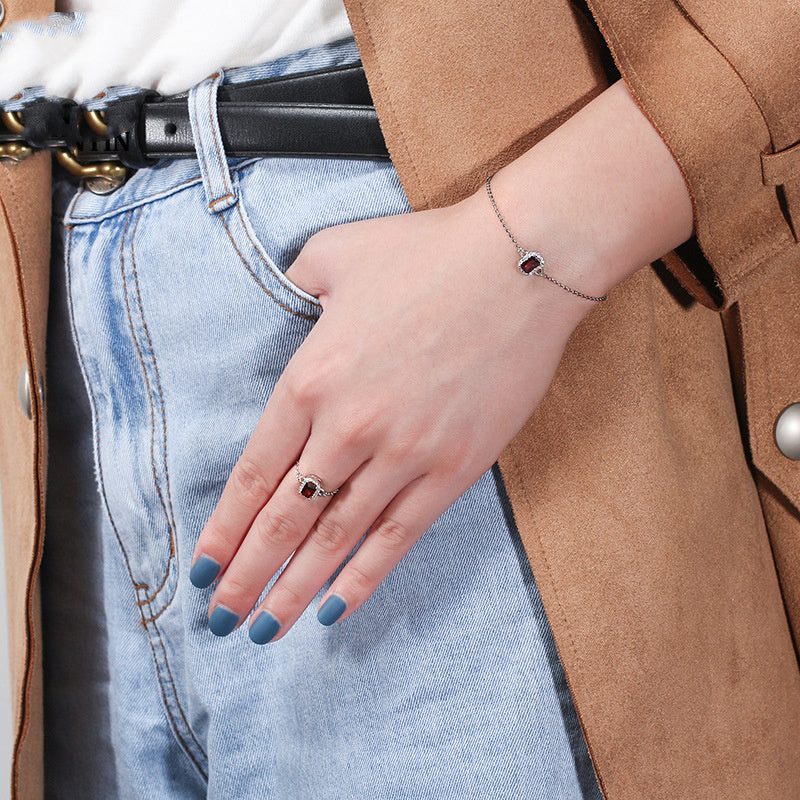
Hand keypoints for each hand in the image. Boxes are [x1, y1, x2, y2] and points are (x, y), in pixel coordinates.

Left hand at [189, 77, 693, 641]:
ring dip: (296, 588)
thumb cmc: (427, 255)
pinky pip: (400, 536)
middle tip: (221, 618)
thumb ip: (295, 284)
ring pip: (337, 539)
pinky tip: (339, 607)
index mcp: (310, 379)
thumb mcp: (335, 253)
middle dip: (248, 574)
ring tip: (266, 629)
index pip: (254, 473)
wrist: (518, 265)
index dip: (225, 527)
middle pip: (285, 518)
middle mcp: (348, 426)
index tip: (204, 566)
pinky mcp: (453, 468)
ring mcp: (403, 453)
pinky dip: (366, 576)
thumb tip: (289, 301)